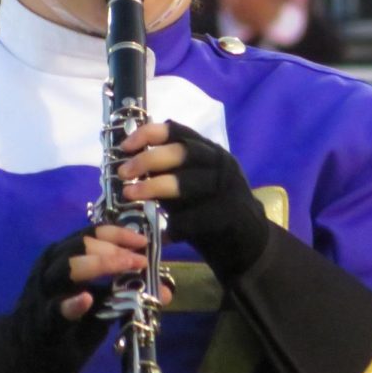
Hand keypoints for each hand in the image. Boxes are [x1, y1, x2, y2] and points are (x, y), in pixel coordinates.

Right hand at [13, 224, 163, 372]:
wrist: (31, 362)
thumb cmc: (68, 326)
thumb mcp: (99, 305)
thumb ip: (125, 292)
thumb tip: (166, 290)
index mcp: (62, 257)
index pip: (90, 234)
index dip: (118, 233)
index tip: (143, 241)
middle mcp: (50, 268)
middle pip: (80, 245)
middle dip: (114, 248)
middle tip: (140, 259)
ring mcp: (44, 294)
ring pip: (67, 267)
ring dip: (100, 264)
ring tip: (126, 266)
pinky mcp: (43, 322)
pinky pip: (55, 309)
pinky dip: (71, 303)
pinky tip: (86, 299)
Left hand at [118, 121, 268, 279]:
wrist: (248, 241)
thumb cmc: (209, 208)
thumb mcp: (188, 184)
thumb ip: (165, 172)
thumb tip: (127, 163)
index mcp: (209, 150)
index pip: (178, 131)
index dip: (148, 134)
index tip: (125, 146)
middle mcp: (220, 163)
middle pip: (181, 152)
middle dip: (147, 160)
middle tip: (123, 173)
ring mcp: (228, 188)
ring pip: (186, 182)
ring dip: (153, 188)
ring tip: (130, 195)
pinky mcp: (230, 214)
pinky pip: (195, 217)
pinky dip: (175, 224)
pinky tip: (164, 232)